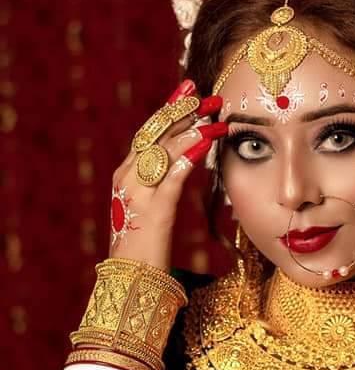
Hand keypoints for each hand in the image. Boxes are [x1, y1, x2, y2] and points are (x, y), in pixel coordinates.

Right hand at [109, 80, 226, 269]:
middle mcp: (127, 178)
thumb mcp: (152, 206)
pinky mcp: (153, 212)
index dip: (171, 110)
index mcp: (126, 175)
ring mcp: (138, 194)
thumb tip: (187, 157)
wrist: (131, 278)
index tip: (191, 91)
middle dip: (181, 111)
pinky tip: (205, 145)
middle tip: (206, 93)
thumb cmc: (145, 247)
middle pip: (154, 134)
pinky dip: (187, 159)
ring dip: (190, 130)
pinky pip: (170, 179)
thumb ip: (163, 181)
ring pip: (162, 151)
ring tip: (214, 116)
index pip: (150, 133)